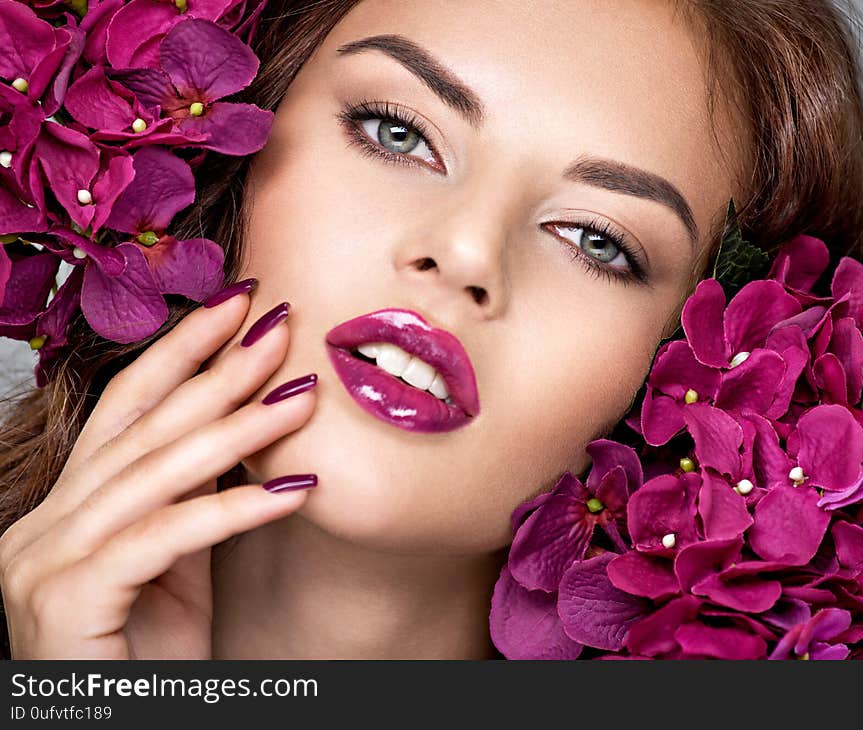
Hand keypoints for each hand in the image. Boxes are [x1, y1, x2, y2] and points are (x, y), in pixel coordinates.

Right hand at [0, 287, 316, 657]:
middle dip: (216, 370)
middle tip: (278, 323)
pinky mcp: (66, 601)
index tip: (237, 303)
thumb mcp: (178, 561)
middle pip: (142, 427)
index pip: (127, 409)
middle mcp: (42, 525)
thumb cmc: (150, 656)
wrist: (121, 729)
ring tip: (303, 393)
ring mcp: (42, 562)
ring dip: (239, 429)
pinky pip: (166, 538)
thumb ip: (193, 496)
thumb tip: (243, 426)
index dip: (181, 350)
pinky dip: (235, 511)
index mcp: (66, 507)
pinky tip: (295, 490)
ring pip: (156, 474)